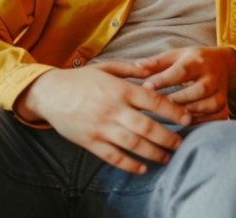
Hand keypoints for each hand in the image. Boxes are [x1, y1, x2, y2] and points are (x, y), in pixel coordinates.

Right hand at [15, 61, 190, 174]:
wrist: (48, 93)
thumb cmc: (80, 79)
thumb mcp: (106, 67)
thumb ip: (130, 68)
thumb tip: (151, 67)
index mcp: (120, 89)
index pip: (153, 101)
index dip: (173, 111)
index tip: (187, 118)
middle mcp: (113, 109)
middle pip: (147, 126)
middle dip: (167, 137)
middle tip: (180, 143)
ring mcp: (101, 127)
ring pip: (132, 143)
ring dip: (152, 152)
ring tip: (166, 157)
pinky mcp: (89, 141)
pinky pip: (112, 156)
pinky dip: (128, 164)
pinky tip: (142, 168)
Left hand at [136, 47, 235, 122]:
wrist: (223, 65)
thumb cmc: (192, 61)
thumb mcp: (175, 55)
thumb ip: (156, 63)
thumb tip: (136, 68)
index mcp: (198, 61)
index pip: (182, 71)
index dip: (164, 80)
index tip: (146, 87)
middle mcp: (212, 77)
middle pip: (199, 90)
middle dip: (178, 100)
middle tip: (157, 107)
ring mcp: (221, 93)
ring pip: (208, 105)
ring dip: (188, 113)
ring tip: (168, 118)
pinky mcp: (224, 107)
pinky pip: (214, 118)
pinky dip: (199, 122)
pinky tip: (183, 125)